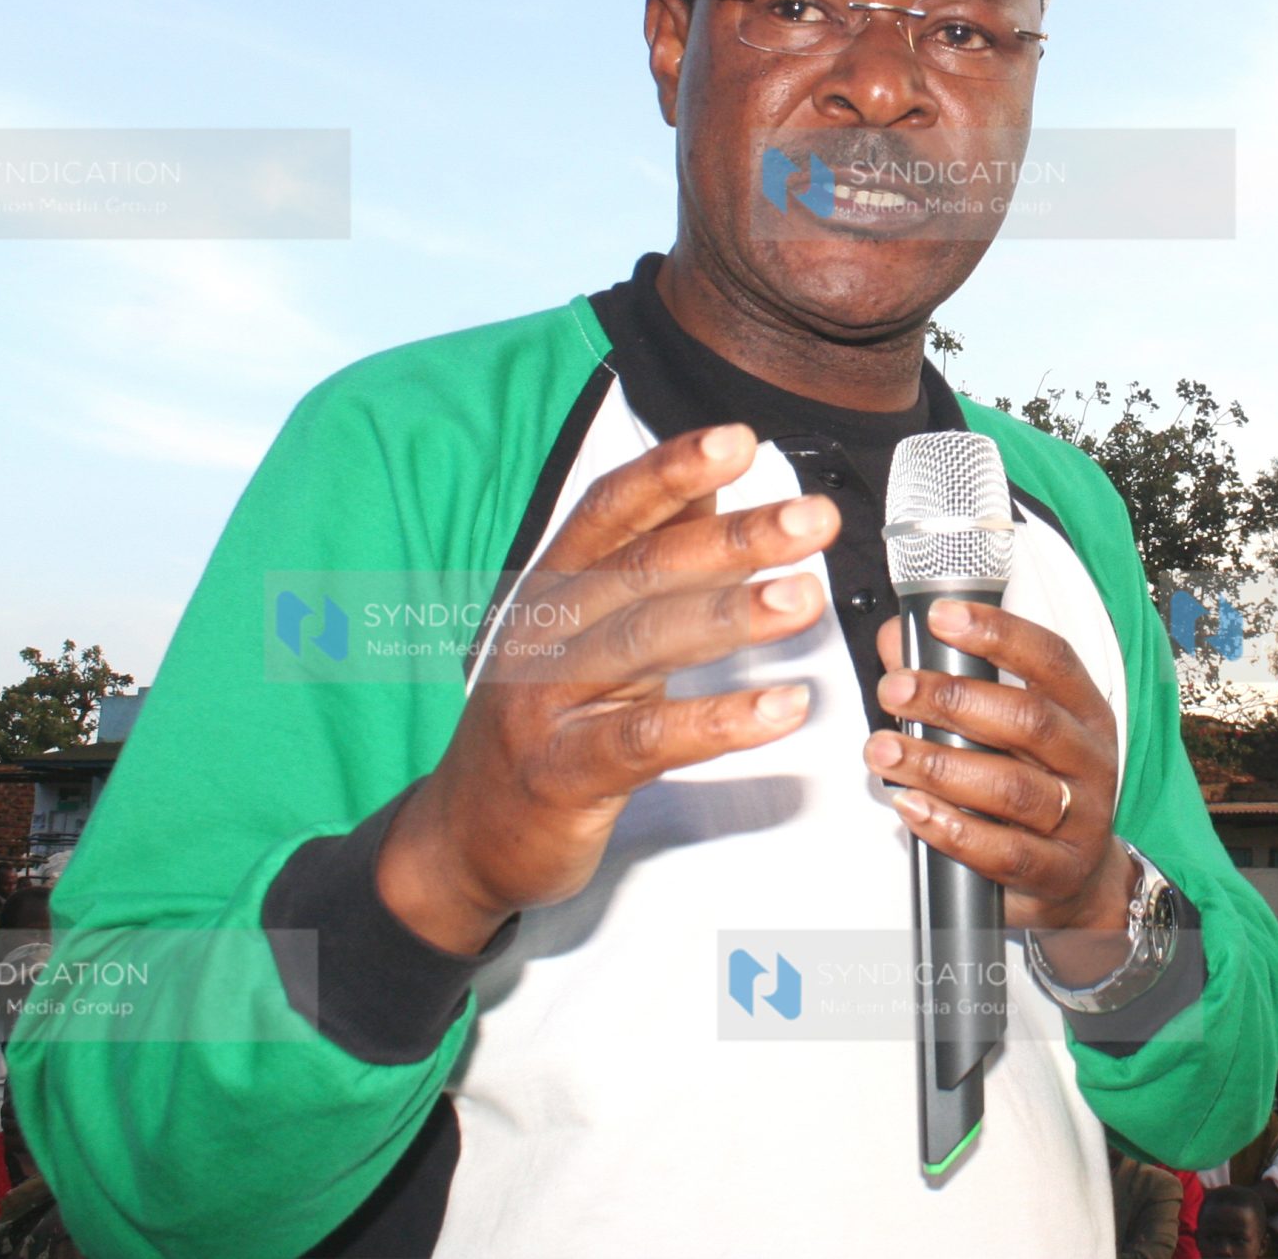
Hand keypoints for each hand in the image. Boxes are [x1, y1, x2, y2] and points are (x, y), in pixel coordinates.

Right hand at [376, 424, 839, 952]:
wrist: (464, 836)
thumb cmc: (542, 722)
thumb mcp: (586, 631)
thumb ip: (646, 562)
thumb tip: (711, 491)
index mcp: (552, 588)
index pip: (611, 511)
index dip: (672, 472)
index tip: (740, 441)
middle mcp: (543, 633)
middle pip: (640, 569)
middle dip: (733, 538)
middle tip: (813, 518)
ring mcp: (546, 702)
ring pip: (641, 643)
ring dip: (731, 615)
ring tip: (804, 598)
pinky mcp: (564, 773)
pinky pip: (645, 739)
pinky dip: (718, 721)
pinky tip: (782, 707)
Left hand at [863, 600, 1135, 982]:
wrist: (1076, 877)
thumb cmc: (1036, 786)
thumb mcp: (1008, 728)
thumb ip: (953, 679)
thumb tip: (896, 639)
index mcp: (1084, 711)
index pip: (1051, 659)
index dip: (997, 633)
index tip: (940, 618)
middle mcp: (1088, 759)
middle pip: (1028, 720)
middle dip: (953, 700)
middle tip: (895, 690)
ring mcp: (1078, 818)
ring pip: (1011, 788)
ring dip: (939, 766)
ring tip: (884, 751)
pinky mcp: (1057, 871)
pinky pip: (1005, 852)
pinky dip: (952, 829)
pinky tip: (911, 807)